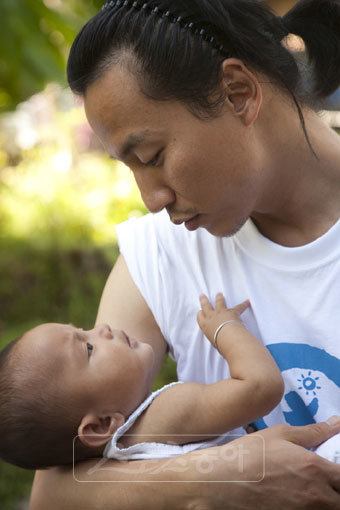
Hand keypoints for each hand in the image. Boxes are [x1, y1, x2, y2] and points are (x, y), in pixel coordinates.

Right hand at [187, 418, 339, 508]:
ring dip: (325, 501)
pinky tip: (295, 500)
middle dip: (336, 490)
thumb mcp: (280, 434)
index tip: (333, 470)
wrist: (222, 482)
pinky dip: (309, 509)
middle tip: (326, 482)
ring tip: (309, 491)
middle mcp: (316, 495)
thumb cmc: (250, 454)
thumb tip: (337, 423)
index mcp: (316, 469)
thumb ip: (313, 432)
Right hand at [197, 292, 249, 344]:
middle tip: (202, 295)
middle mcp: (211, 317)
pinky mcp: (232, 311)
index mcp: (205, 326)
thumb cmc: (220, 343)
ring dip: (219, 297)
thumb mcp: (214, 343)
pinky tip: (248, 301)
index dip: (200, 313)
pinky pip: (240, 307)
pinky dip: (245, 304)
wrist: (228, 337)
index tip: (200, 311)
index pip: (200, 317)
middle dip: (204, 300)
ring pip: (219, 302)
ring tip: (219, 294)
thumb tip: (221, 344)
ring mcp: (221, 312)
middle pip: (206, 306)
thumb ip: (216, 340)